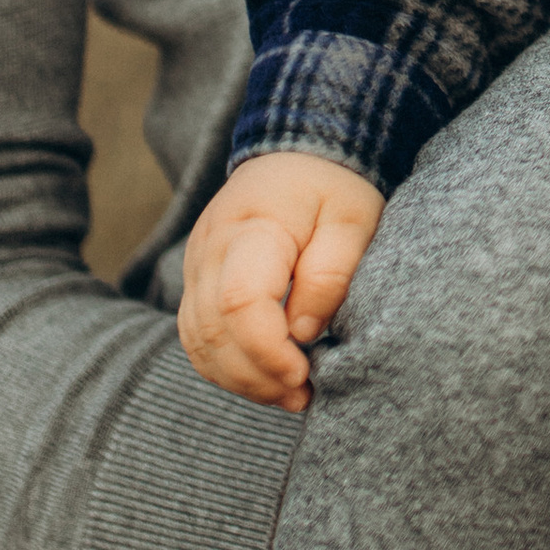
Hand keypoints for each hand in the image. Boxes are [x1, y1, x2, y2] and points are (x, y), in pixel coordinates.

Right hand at [178, 150, 385, 409]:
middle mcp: (210, 249)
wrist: (298, 154)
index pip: (240, 302)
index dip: (267, 350)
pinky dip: (225, 366)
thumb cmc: (333, 188)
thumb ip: (330, 273)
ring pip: (197, 340)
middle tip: (303, 396)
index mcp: (252, 228)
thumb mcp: (352, 220)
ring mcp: (196, 266)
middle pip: (212, 330)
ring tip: (290, 395)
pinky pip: (196, 337)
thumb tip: (304, 332)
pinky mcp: (197, 281)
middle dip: (255, 375)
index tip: (304, 373)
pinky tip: (265, 380)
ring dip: (239, 378)